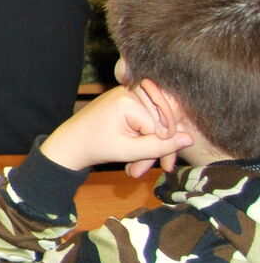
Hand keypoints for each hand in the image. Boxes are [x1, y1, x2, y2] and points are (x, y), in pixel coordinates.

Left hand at [40, 82, 192, 176]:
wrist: (71, 143)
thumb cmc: (95, 146)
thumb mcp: (129, 151)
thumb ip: (160, 146)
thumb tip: (190, 138)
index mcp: (129, 99)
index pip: (162, 128)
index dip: (164, 151)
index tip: (164, 169)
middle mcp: (132, 91)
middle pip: (161, 124)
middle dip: (156, 151)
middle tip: (142, 172)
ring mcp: (130, 94)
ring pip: (157, 124)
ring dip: (150, 148)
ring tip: (135, 169)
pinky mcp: (130, 100)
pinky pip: (148, 121)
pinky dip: (144, 139)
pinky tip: (137, 156)